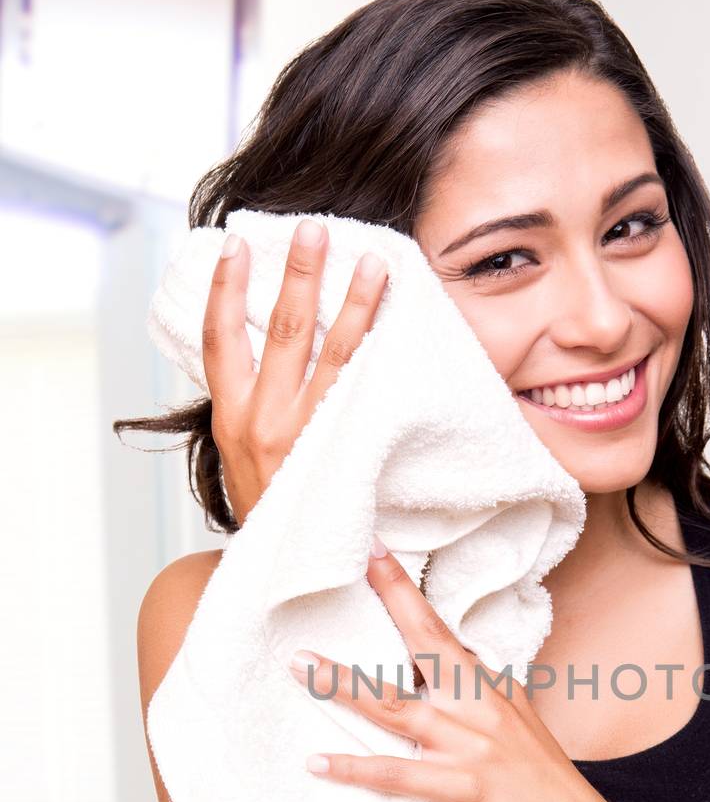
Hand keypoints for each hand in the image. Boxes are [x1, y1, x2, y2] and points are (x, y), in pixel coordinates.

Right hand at [203, 219, 388, 527]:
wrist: (282, 572)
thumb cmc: (271, 507)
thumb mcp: (239, 457)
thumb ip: (250, 406)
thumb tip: (267, 348)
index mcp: (229, 418)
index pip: (219, 339)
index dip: (226, 289)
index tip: (234, 243)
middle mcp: (261, 421)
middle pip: (283, 330)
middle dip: (299, 275)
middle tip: (316, 229)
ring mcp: (304, 436)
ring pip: (332, 353)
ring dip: (354, 302)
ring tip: (374, 261)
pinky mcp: (341, 451)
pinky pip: (363, 391)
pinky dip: (378, 352)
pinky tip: (397, 324)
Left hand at [288, 540, 617, 801]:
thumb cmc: (548, 792)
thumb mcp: (522, 728)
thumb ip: (488, 697)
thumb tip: (463, 666)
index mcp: (493, 690)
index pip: (445, 632)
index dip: (408, 592)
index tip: (377, 552)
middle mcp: (482, 708)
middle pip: (427, 645)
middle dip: (391, 600)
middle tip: (354, 564)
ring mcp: (472, 747)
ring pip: (397, 707)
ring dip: (343, 686)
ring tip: (301, 666)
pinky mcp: (463, 790)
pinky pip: (398, 775)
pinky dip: (355, 769)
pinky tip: (319, 763)